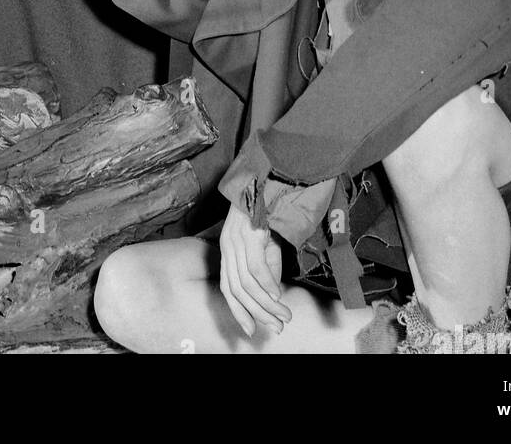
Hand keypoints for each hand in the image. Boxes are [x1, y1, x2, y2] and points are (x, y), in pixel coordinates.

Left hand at [218, 202, 290, 336]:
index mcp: (227, 248)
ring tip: (284, 315)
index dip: (237, 311)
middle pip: (236, 289)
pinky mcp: (248, 233)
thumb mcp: (264, 244)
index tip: (250, 330)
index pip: (226, 287)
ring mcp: (236, 239)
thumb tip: (272, 297)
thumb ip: (266, 268)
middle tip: (276, 327)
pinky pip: (256, 267)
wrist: (268, 179)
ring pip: (247, 283)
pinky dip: (267, 285)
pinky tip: (278, 295)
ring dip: (267, 304)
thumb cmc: (267, 211)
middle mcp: (227, 245)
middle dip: (256, 313)